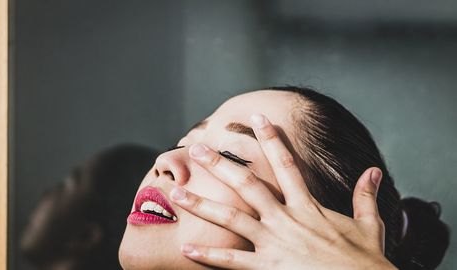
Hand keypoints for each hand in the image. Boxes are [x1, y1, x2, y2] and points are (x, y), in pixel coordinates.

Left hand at [169, 114, 396, 269]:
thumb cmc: (364, 261)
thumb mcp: (369, 224)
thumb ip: (366, 196)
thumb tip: (373, 172)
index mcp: (307, 206)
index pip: (286, 164)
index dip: (271, 138)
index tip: (256, 118)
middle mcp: (285, 219)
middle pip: (247, 184)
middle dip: (220, 164)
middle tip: (197, 149)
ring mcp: (273, 242)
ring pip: (231, 217)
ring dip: (202, 205)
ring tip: (176, 193)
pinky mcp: (267, 267)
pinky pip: (232, 261)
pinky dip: (208, 254)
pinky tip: (186, 247)